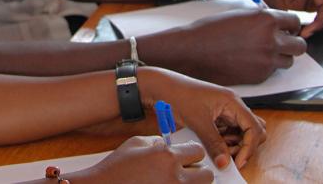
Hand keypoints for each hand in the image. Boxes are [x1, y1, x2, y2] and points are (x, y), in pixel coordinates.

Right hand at [67, 136, 211, 183]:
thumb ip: (157, 142)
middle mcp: (174, 177)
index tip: (186, 156)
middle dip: (197, 172)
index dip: (192, 153)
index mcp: (166, 156)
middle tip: (185, 173)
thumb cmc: (115, 168)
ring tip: (174, 182)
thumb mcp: (135, 144)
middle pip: (206, 175)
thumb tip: (169, 144)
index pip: (198, 151)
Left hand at [137, 67, 266, 168]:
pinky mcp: (216, 118)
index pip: (254, 127)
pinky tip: (211, 146)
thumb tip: (225, 163)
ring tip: (217, 152)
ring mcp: (225, 112)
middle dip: (244, 146)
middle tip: (228, 157)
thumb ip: (214, 144)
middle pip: (253, 130)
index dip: (249, 147)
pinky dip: (223, 143)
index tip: (237, 162)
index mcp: (233, 102)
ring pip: (241, 134)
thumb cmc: (179, 96)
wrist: (161, 87)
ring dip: (233, 146)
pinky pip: (227, 133)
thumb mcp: (198, 122)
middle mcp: (232, 106)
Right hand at [140, 8, 306, 84]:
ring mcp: (266, 60)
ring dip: (281, 56)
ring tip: (263, 52)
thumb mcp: (242, 15)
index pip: (295, 22)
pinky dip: (266, 67)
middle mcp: (271, 40)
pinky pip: (272, 72)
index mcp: (266, 19)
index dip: (291, 25)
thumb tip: (278, 24)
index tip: (288, 28)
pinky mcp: (260, 76)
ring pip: (289, 61)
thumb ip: (263, 19)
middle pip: (300, 45)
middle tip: (283, 42)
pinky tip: (249, 61)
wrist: (194, 51)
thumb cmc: (213, 30)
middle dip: (293, 43)